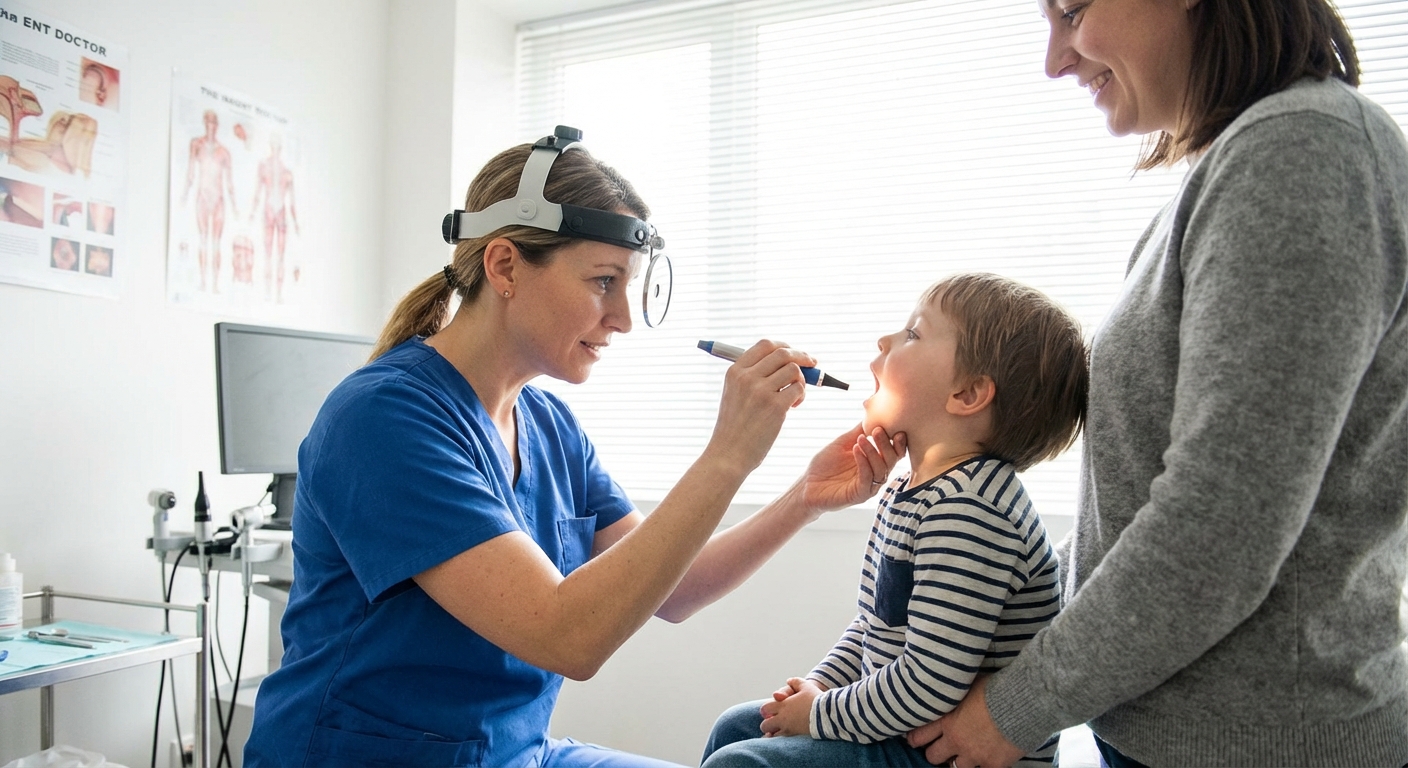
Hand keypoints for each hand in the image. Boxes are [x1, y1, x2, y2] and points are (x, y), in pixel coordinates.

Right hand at [706, 341, 812, 472]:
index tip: (796, 353)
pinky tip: (792, 407)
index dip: (785, 346)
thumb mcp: (734, 394)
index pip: (765, 345)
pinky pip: (798, 389)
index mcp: (735, 371)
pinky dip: (801, 396)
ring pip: (794, 370)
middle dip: (802, 357)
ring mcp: (761, 391)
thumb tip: (787, 362)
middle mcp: (747, 377)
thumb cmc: (735, 427)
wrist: (728, 454)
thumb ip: (753, 376)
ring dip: (801, 381)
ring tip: (795, 396)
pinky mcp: (775, 406)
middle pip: (783, 353)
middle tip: (813, 365)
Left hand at [760, 677, 821, 737]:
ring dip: (773, 733)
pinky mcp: (795, 738)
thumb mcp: (806, 686)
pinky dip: (780, 740)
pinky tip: (784, 738)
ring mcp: (788, 730)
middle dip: (767, 724)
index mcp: (783, 705)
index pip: (765, 709)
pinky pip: (782, 742)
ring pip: (772, 736)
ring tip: (778, 731)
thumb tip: (789, 681)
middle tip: (773, 722)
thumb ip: (795, 682)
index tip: (771, 711)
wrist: (828, 714)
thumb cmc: (816, 699)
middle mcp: (782, 719)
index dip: (766, 710)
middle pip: (765, 725)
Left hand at [794, 424, 905, 514]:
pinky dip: (864, 462)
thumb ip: (859, 431)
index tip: (895, 428)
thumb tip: (873, 413)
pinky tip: (856, 450)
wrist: (808, 485)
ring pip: (881, 470)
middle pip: (892, 460)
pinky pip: (867, 478)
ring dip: (873, 452)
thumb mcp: (844, 443)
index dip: (898, 442)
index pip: (894, 453)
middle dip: (886, 444)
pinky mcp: (859, 495)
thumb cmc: (825, 465)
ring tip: (861, 439)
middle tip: (877, 431)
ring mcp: (869, 485)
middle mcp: (875, 474)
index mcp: (874, 462)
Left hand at [905, 676, 1024, 767]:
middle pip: (933, 756)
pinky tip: (987, 759)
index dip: (915, 739)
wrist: (1023, 701)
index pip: (919, 735)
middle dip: (935, 752)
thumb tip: (948, 686)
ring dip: (959, 761)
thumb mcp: (967, 686)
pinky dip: (984, 766)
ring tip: (965, 754)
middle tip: (940, 748)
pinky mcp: (993, 764)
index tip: (914, 739)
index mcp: (947, 720)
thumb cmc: (996, 687)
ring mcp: (974, 755)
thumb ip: (955, 695)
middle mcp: (956, 740)